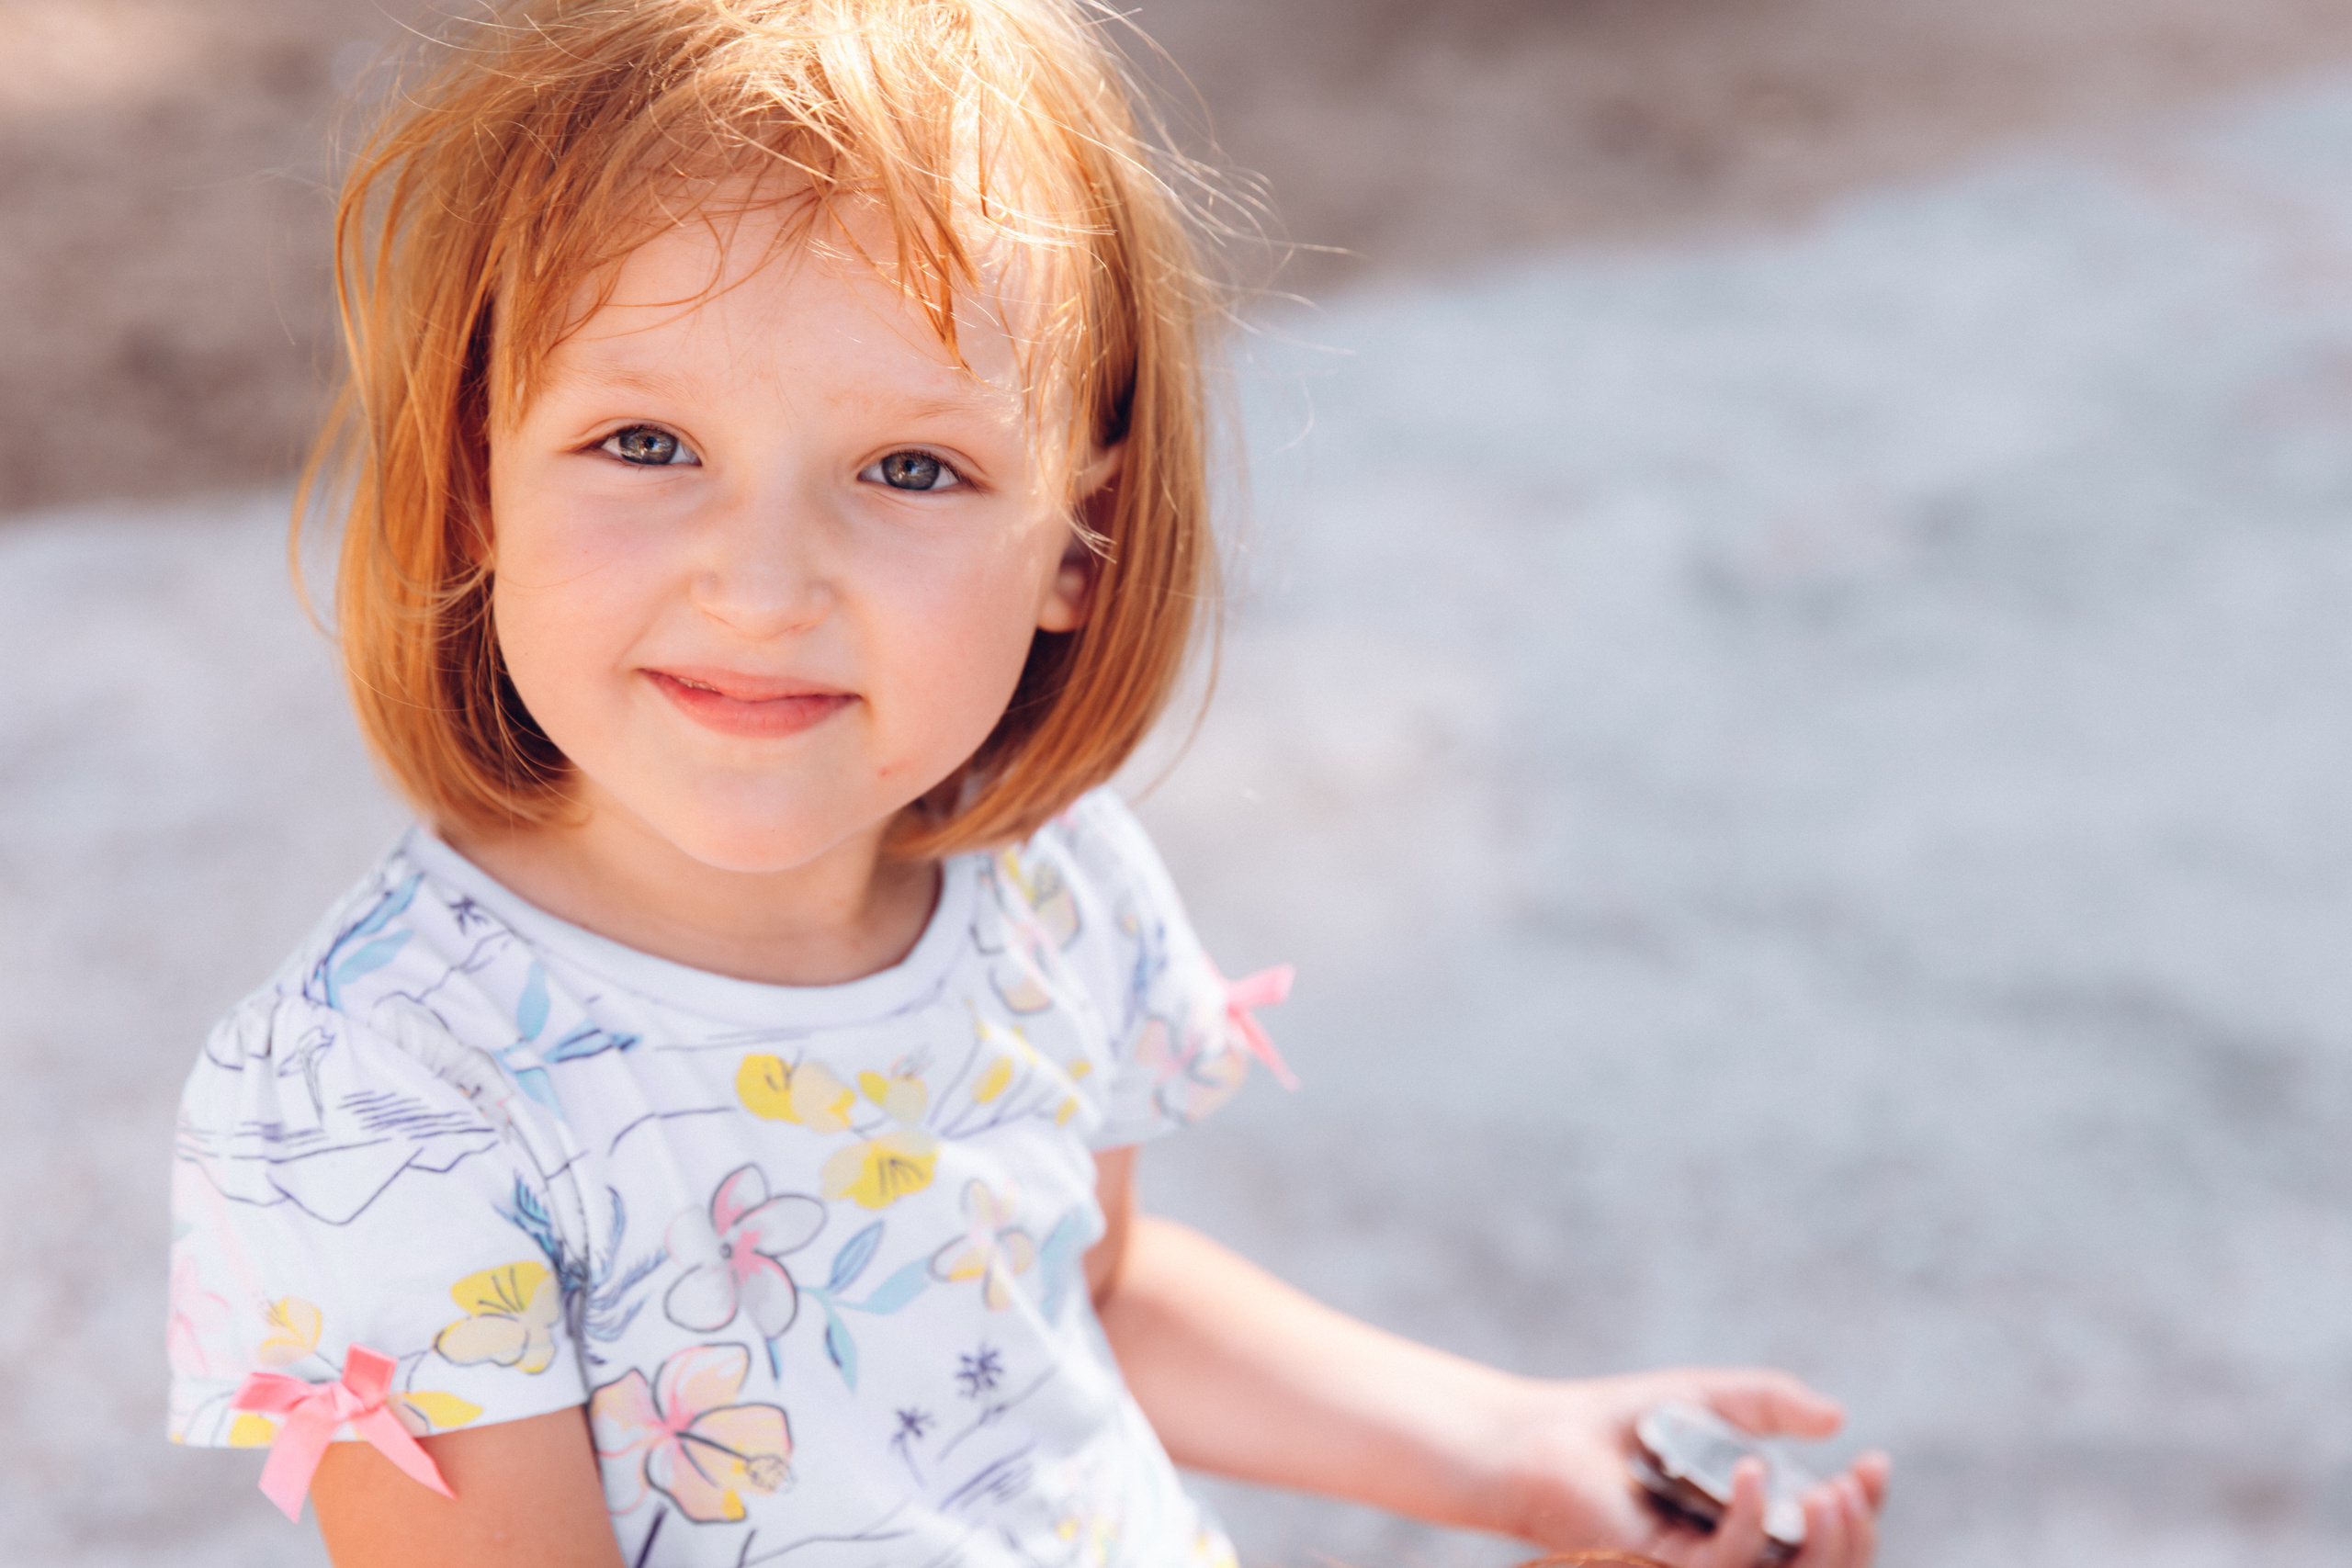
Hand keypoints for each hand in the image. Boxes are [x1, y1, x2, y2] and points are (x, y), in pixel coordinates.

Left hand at [1484, 1367, 1888, 1567]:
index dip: (1864, 1511)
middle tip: (1854, 1485)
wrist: (1545, 1437)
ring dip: (1823, 1546)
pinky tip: (1754, 1470)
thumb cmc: (1624, 1423)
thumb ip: (1772, 1403)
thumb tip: (1838, 1416)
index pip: (1828, 1538)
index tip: (1875, 1461)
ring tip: (1831, 1493)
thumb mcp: (1711, 1399)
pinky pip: (1726, 1563)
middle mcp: (1737, 1559)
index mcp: (1755, 1527)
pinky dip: (1747, 1521)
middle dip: (1855, 1538)